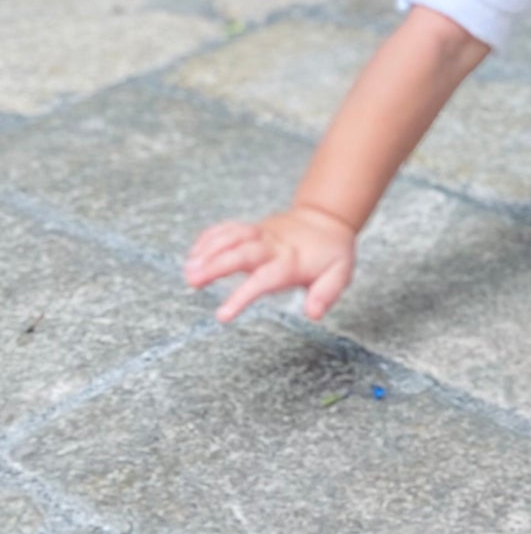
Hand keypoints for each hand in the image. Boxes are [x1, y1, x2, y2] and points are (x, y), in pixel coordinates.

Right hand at [183, 205, 357, 323]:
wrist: (326, 218)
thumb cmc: (331, 253)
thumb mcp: (340, 273)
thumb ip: (327, 293)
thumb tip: (313, 313)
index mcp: (291, 261)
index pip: (264, 279)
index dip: (242, 296)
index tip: (222, 316)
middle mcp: (272, 245)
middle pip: (240, 252)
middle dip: (215, 265)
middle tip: (192, 281)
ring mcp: (260, 234)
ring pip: (231, 236)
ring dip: (207, 250)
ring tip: (187, 270)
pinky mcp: (252, 228)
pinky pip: (228, 228)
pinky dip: (209, 237)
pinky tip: (193, 255)